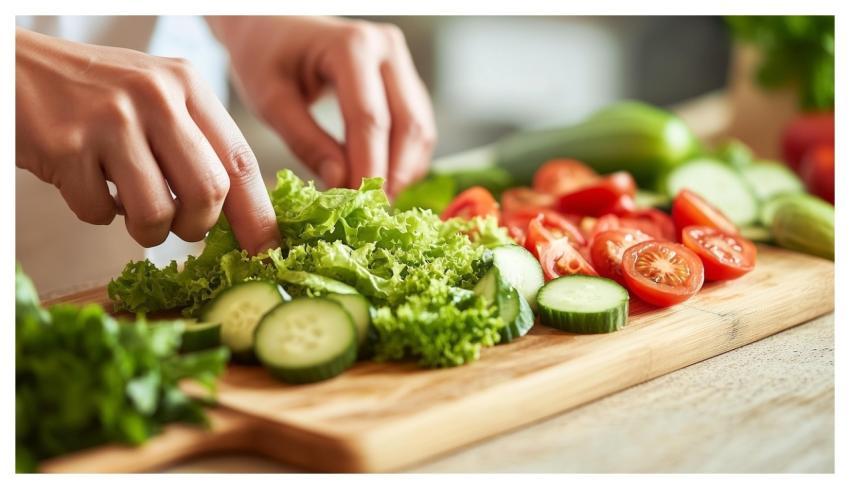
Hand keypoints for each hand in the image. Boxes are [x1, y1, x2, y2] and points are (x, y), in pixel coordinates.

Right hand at [15, 27, 279, 254]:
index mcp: (187, 85)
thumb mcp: (157, 95)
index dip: (258, 214)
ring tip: (131, 208)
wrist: (17, 66)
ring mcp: (110, 120)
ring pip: (157, 213)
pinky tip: (87, 181)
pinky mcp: (67, 146)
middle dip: (198, 226)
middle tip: (182, 227)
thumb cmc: (95, 91)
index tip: (264, 249)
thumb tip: (240, 214)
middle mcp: (155, 97)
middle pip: (208, 192)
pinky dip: (96, 212)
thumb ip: (197, 141)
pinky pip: (99, 213)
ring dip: (147, 230)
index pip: (240, 160)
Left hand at [209, 16, 435, 195]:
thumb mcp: (270, 100)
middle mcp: (386, 48)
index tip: (356, 205)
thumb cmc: (263, 56)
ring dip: (404, 170)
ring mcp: (401, 61)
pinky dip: (405, 158)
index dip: (367, 166)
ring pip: (420, 128)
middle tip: (371, 212)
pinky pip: (417, 125)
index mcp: (351, 46)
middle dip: (392, 174)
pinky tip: (381, 180)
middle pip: (407, 124)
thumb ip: (305, 140)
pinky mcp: (405, 78)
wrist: (271, 25)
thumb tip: (340, 182)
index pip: (370, 118)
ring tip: (375, 201)